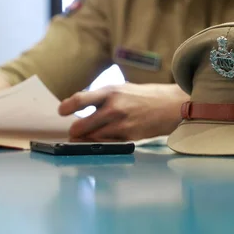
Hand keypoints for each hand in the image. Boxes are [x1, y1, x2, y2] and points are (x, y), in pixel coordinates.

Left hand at [58, 83, 188, 140]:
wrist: (172, 106)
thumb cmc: (144, 97)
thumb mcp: (121, 89)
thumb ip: (101, 97)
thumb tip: (78, 106)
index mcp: (110, 92)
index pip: (80, 99)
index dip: (66, 107)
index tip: (61, 112)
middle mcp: (114, 108)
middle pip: (80, 126)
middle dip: (75, 131)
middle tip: (75, 131)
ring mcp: (121, 125)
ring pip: (91, 139)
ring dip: (86, 140)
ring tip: (87, 137)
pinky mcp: (128, 138)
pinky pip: (106, 145)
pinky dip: (100, 144)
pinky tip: (102, 141)